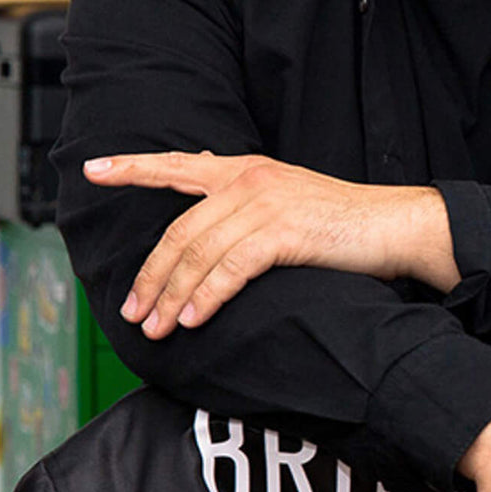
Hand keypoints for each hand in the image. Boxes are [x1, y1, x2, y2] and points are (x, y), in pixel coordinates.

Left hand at [83, 149, 458, 335]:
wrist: (395, 224)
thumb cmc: (343, 219)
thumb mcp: (287, 193)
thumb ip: (243, 188)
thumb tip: (201, 163)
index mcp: (246, 168)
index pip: (178, 165)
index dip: (133, 167)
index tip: (94, 168)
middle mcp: (250, 179)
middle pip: (179, 229)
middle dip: (151, 275)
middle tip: (133, 311)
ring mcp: (267, 203)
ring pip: (198, 252)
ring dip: (172, 295)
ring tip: (157, 328)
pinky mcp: (285, 231)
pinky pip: (230, 268)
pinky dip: (207, 296)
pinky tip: (195, 319)